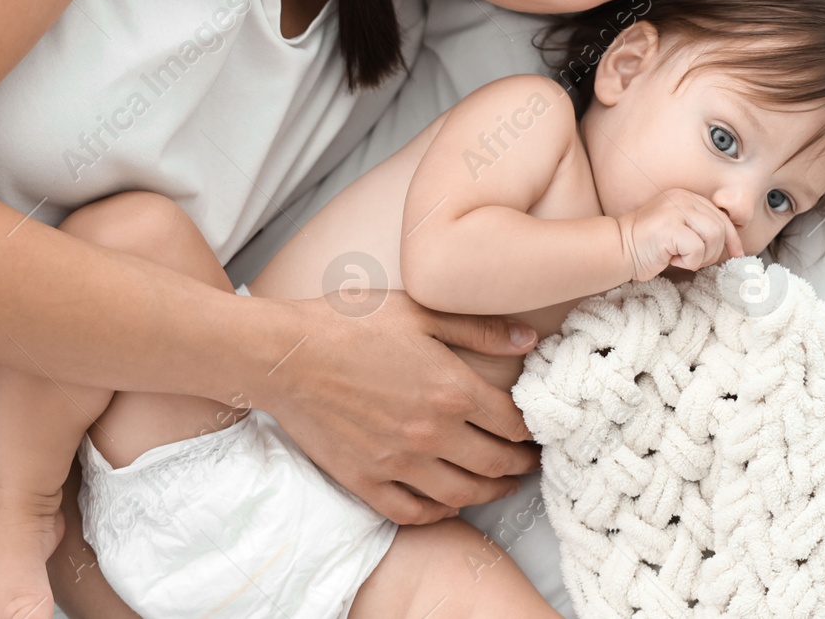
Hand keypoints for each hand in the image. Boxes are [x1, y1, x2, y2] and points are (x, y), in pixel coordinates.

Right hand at [259, 292, 540, 524]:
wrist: (285, 353)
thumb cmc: (351, 322)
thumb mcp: (421, 310)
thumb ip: (479, 329)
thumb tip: (529, 339)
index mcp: (452, 389)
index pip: (512, 423)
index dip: (533, 432)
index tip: (539, 433)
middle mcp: (431, 433)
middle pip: (494, 464)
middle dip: (520, 467)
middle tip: (530, 465)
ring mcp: (397, 462)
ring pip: (460, 494)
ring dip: (489, 494)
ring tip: (500, 487)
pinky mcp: (364, 480)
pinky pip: (411, 512)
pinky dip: (437, 513)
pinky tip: (447, 503)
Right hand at [617, 189, 743, 281]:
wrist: (618, 249)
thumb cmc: (649, 246)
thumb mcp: (680, 229)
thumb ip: (701, 228)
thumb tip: (733, 246)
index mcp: (686, 196)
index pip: (721, 216)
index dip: (732, 238)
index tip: (736, 254)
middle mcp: (682, 198)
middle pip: (720, 228)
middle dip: (713, 252)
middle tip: (692, 259)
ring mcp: (675, 210)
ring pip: (713, 237)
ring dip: (701, 257)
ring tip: (681, 257)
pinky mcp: (669, 227)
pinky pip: (697, 249)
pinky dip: (688, 261)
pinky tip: (671, 258)